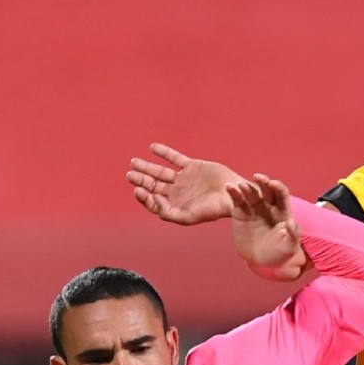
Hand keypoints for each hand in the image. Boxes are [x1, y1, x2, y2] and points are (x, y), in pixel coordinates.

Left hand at [127, 143, 243, 224]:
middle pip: (153, 186)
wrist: (233, 194)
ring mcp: (185, 179)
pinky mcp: (193, 166)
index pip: (153, 201)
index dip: (143, 197)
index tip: (138, 190)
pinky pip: (175, 158)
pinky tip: (152, 147)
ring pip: (161, 172)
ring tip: (133, 162)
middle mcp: (178, 193)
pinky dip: (164, 152)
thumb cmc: (212, 209)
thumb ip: (167, 212)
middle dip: (141, 180)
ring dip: (147, 167)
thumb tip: (153, 197)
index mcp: (175, 205)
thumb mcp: (188, 216)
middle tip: (130, 175)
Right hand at [226, 175, 304, 274]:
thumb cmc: (278, 254)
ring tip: (241, 186)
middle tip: (258, 177)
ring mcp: (254, 208)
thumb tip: (292, 222)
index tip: (273, 183)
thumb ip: (294, 235)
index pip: (282, 194)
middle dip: (263, 182)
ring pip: (251, 193)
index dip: (278, 187)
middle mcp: (269, 206)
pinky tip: (229, 187)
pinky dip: (233, 192)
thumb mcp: (289, 248)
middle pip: (266, 190)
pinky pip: (237, 199)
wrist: (259, 261)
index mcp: (282, 211)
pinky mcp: (240, 212)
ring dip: (247, 188)